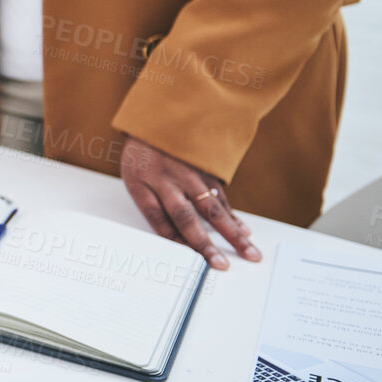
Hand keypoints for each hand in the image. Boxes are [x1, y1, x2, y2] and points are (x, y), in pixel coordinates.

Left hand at [119, 136, 259, 270]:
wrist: (157, 116)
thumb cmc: (143, 154)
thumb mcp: (133, 175)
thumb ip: (151, 203)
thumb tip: (175, 236)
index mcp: (140, 183)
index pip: (156, 218)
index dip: (173, 240)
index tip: (190, 260)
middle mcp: (165, 179)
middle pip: (185, 217)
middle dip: (205, 244)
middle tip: (221, 265)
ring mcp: (187, 174)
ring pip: (210, 207)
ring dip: (231, 232)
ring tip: (249, 251)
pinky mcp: (204, 168)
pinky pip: (219, 195)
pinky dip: (232, 214)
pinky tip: (244, 230)